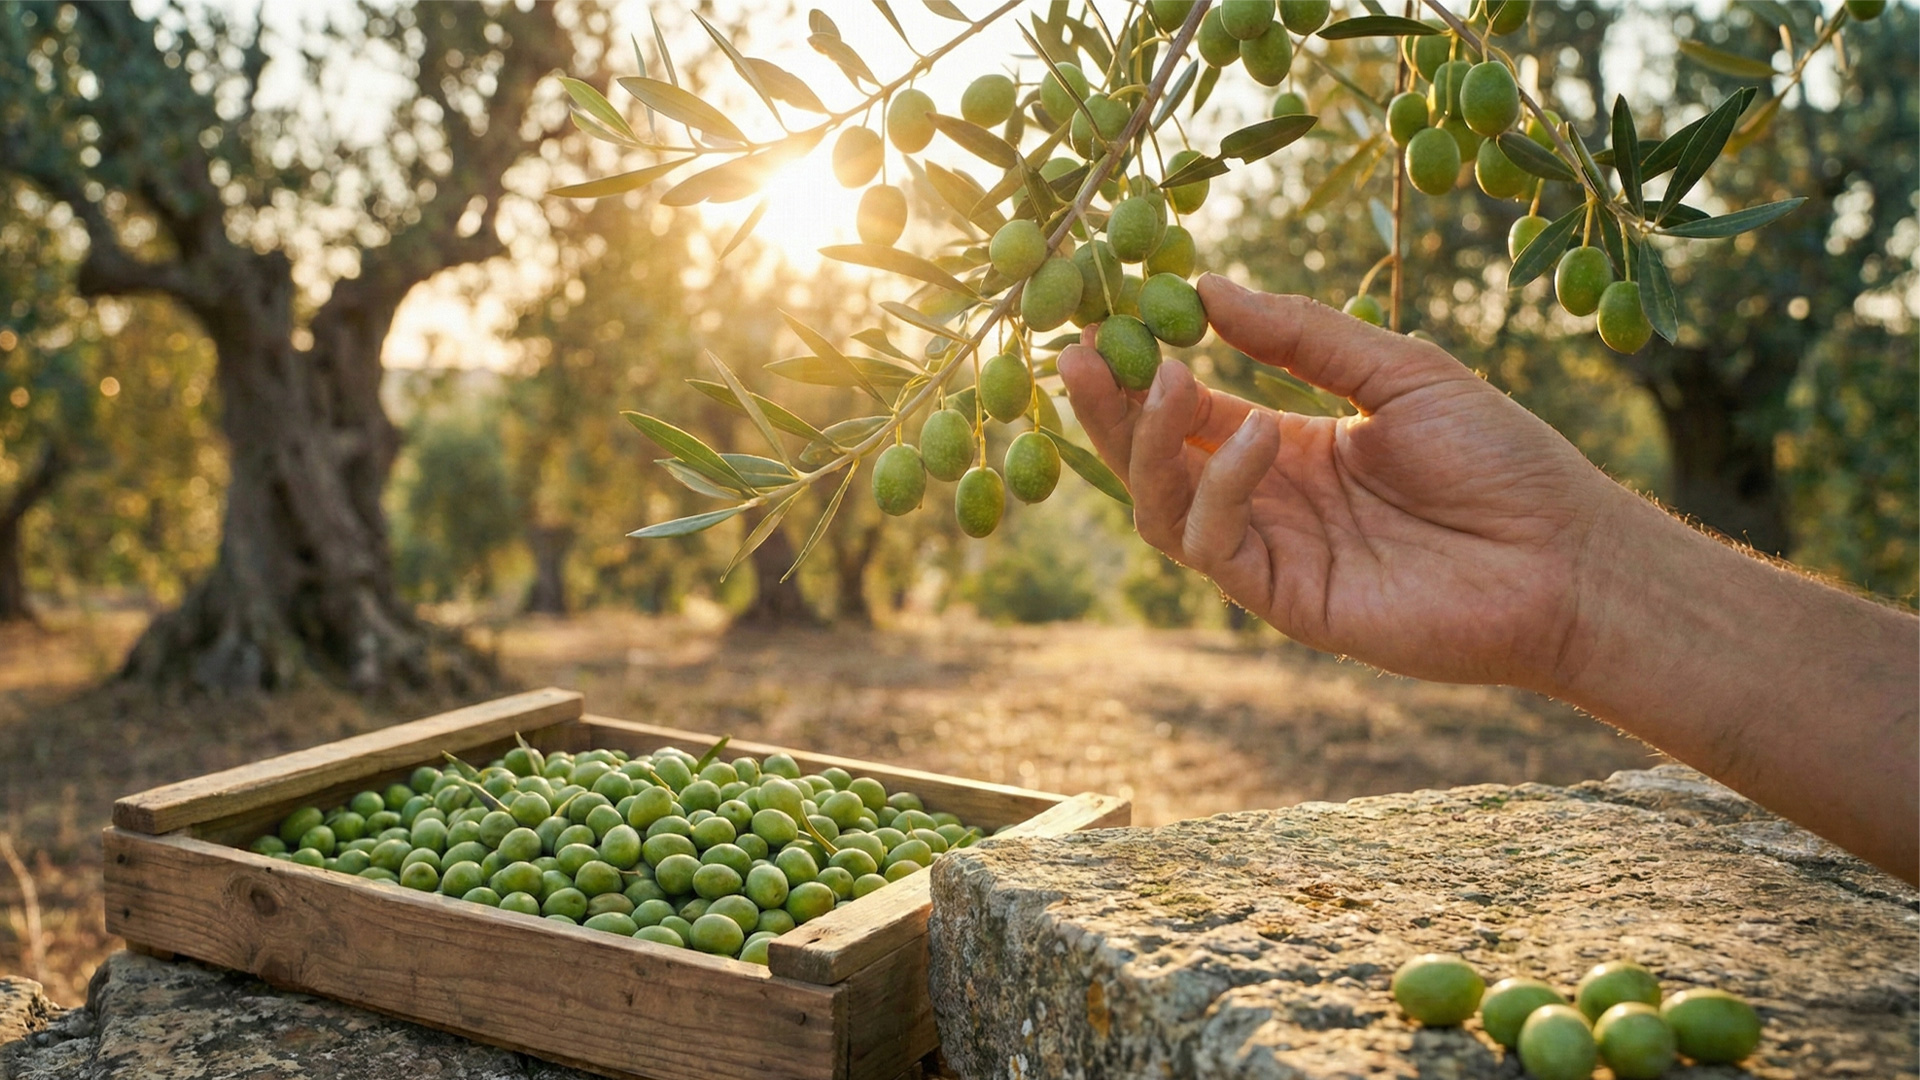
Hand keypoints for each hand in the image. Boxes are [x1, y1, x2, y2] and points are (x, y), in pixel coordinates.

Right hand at [1059, 275, 1629, 691]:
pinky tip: (1256, 435)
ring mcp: (1272, 554)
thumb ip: (1303, 335)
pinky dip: (1221, 487)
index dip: (1140, 366)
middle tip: (1079, 350)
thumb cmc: (1502, 461)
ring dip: (1149, 445)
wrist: (1567, 559)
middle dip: (1112, 407)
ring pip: (1163, 507)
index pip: (1187, 407)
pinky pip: (1216, 546)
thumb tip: (1205, 285)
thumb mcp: (1399, 370)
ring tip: (1162, 378)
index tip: (1104, 314)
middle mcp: (1264, 501)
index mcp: (1285, 447)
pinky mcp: (1286, 600)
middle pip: (1155, 458)